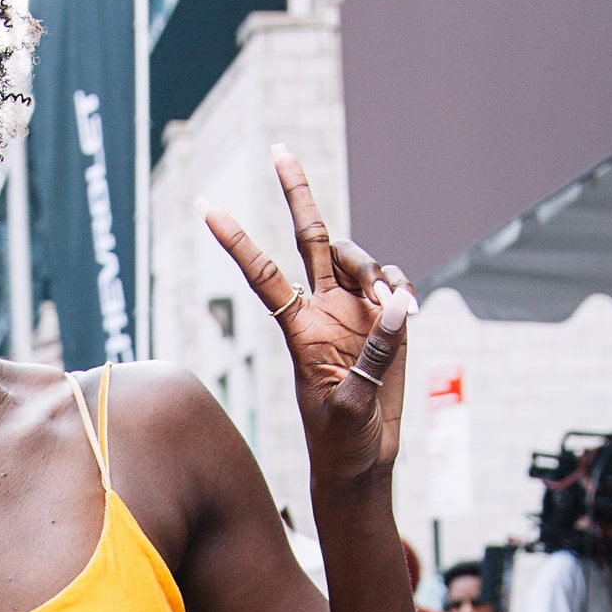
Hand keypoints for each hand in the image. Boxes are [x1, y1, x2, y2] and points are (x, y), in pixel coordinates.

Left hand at [204, 152, 417, 497]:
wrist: (362, 461)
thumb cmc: (341, 443)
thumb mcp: (351, 406)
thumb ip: (374, 354)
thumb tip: (398, 304)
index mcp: (299, 329)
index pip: (262, 273)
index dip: (236, 240)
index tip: (206, 207)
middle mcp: (322, 310)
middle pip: (309, 237)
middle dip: (296, 192)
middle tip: (280, 149)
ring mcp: (354, 311)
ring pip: (359, 259)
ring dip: (377, 270)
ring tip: (391, 304)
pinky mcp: (384, 321)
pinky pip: (393, 284)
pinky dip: (401, 288)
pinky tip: (405, 310)